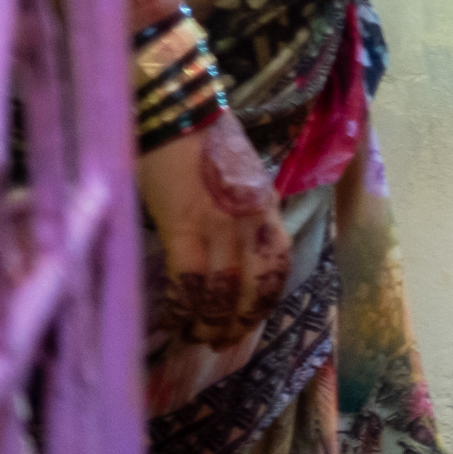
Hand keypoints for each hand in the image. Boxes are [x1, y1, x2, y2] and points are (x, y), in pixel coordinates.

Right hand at [138, 112, 291, 348]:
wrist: (175, 111)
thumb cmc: (200, 142)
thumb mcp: (237, 177)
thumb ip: (242, 210)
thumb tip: (232, 247)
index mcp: (264, 204)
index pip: (279, 263)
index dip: (266, 298)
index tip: (252, 318)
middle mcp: (250, 218)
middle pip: (254, 285)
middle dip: (240, 321)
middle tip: (223, 341)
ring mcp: (219, 223)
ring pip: (222, 291)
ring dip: (210, 322)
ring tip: (198, 338)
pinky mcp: (182, 225)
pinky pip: (187, 280)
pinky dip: (181, 306)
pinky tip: (173, 320)